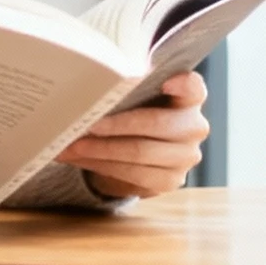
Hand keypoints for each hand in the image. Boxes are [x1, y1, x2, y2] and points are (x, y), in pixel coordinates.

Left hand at [57, 70, 209, 199]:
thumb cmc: (138, 114)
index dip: (183, 85)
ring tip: (70, 146)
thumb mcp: (137, 99)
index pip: (193, 88)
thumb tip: (86, 94)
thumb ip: (127, 92)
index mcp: (190, 98)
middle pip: (156, 123)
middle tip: (87, 124)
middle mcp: (195, 127)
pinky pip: (131, 174)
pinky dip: (100, 165)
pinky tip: (79, 159)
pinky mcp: (170, 181)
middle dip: (117, 124)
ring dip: (99, 150)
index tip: (167, 83)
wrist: (142, 153)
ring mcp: (186, 157)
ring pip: (140, 152)